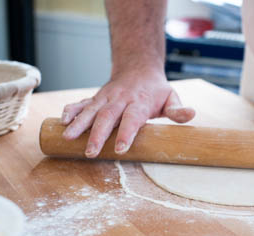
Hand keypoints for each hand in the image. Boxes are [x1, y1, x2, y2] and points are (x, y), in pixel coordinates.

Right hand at [61, 69, 194, 157]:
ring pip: (91, 110)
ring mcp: (106, 98)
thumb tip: (191, 115)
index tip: (121, 149)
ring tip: (68, 138)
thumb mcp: (171, 97)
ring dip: (79, 124)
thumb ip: (177, 110)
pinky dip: (71, 110)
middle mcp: (121, 99)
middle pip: (108, 117)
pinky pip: (81, 103)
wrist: (138, 66)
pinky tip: (62, 121)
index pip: (133, 119)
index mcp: (140, 102)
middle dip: (98, 135)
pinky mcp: (96, 98)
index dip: (126, 133)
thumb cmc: (156, 89)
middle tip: (91, 152)